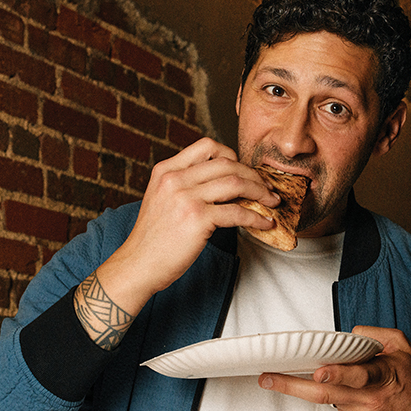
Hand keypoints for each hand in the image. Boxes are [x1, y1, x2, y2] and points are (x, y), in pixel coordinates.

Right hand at [80, 138, 279, 335]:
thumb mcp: (161, 198)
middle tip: (267, 188)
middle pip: (227, 164)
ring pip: (236, 183)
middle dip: (253, 175)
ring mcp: (186, 197)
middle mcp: (175, 179)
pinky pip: (237, 212)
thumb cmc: (153, 238)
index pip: (207, 146)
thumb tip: (223, 181)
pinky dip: (256, 217)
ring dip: (260, 192)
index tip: (244, 171)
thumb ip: (184, 184)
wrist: (138, 265)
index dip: (232, 155)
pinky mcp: (197, 219)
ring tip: (271, 202)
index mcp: (166, 170)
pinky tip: (264, 223)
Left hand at [259, 327, 410, 410]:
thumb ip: (376, 335)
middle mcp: (370, 398)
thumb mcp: (405, 348)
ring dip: (306, 387)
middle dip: (293, 385)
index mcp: (385, 375)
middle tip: (268, 378)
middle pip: (327, 393)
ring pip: (327, 398)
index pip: (359, 375)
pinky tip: (335, 387)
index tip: (318, 372)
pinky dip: (333, 393)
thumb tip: (349, 334)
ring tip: (277, 377)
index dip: (338, 374)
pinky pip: (338, 405)